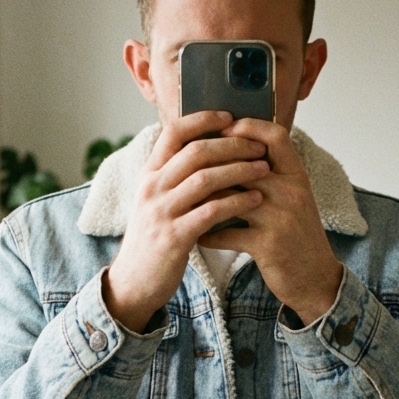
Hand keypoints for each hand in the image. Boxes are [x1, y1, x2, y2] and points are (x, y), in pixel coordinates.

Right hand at [103, 111, 268, 331]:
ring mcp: (161, 212)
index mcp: (149, 174)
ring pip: (206, 178)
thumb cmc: (154, 239)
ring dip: (240, 170)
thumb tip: (206, 150)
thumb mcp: (157, 202)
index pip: (173, 132)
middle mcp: (152, 188)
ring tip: (264, 169)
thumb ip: (175, 178)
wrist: (134, 282)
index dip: (202, 120)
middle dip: (232, 145)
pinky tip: (255, 199)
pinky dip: (237, 202)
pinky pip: (211, 211)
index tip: (229, 116)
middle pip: (196, 151)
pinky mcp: (175, 236)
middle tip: (258, 146)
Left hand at [199, 118, 342, 326]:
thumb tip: (233, 153)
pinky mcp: (268, 244)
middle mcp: (291, 191)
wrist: (316, 278)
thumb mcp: (293, 198)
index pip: (276, 136)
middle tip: (188, 168)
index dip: (248, 127)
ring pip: (231, 197)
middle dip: (213, 164)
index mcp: (297, 175)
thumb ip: (271, 175)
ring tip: (185, 201)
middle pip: (244, 163)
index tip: (222, 130)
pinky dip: (208, 235)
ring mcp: (280, 217)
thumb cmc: (298, 236)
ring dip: (204, 200)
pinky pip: (227, 233)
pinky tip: (198, 237)